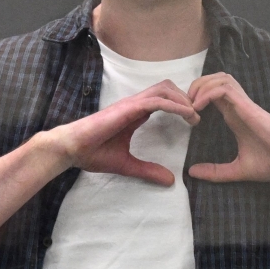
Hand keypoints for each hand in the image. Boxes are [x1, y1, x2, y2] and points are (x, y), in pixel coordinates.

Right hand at [49, 80, 198, 185]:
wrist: (71, 149)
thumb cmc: (92, 153)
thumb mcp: (127, 165)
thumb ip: (148, 170)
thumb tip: (170, 180)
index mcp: (134, 113)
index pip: (162, 98)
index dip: (180, 105)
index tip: (194, 120)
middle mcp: (134, 104)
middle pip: (167, 88)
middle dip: (185, 98)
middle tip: (198, 116)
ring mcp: (131, 104)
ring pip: (164, 89)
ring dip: (183, 99)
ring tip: (195, 115)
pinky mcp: (128, 108)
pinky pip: (156, 101)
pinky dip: (174, 105)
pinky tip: (186, 115)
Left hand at [187, 73, 269, 182]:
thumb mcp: (237, 170)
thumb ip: (215, 172)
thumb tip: (192, 172)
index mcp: (235, 116)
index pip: (213, 93)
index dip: (196, 97)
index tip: (187, 114)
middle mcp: (238, 106)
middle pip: (215, 79)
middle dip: (196, 86)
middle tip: (185, 104)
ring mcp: (244, 104)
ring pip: (220, 79)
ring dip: (201, 86)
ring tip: (191, 104)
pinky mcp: (248, 107)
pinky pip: (225, 90)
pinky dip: (208, 93)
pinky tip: (199, 107)